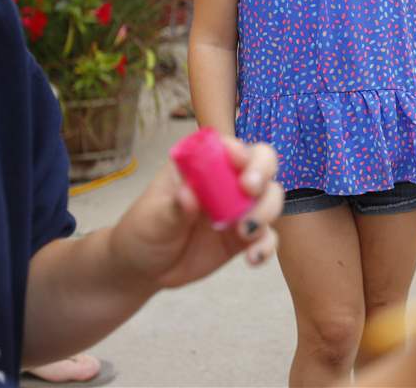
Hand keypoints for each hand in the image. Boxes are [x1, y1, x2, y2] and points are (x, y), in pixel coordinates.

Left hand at [108, 137, 283, 289]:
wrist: (144, 268)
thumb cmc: (145, 230)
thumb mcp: (152, 218)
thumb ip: (173, 208)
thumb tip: (189, 195)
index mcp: (202, 164)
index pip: (229, 146)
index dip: (239, 150)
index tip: (237, 162)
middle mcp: (226, 181)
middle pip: (262, 164)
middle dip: (262, 173)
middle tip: (249, 191)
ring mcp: (238, 209)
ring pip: (270, 198)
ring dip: (266, 211)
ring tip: (244, 232)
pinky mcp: (244, 237)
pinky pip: (266, 237)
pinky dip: (265, 246)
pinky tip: (252, 258)